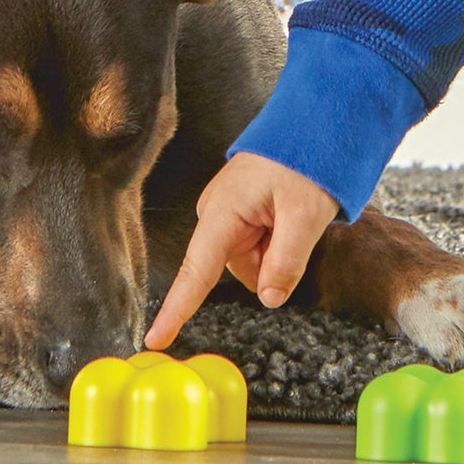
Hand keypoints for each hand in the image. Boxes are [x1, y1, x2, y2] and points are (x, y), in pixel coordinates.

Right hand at [144, 151, 339, 349]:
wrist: (310, 123)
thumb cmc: (306, 160)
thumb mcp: (305, 215)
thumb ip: (286, 262)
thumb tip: (269, 299)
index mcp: (222, 211)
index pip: (195, 271)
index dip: (176, 309)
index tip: (153, 339)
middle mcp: (216, 213)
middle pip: (239, 268)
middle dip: (271, 261)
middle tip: (297, 223)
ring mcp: (227, 212)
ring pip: (252, 260)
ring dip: (277, 248)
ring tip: (293, 210)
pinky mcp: (239, 211)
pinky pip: (258, 243)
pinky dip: (278, 237)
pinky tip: (288, 211)